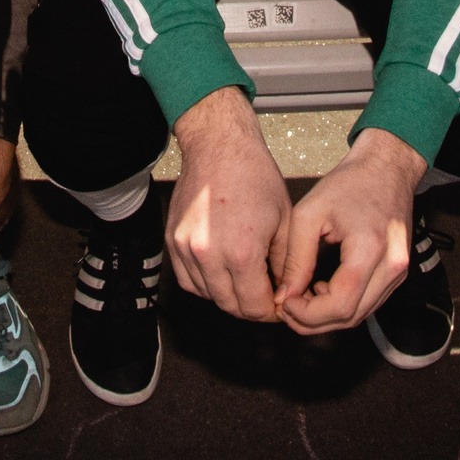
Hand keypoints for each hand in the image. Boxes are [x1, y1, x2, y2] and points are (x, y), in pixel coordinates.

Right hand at [166, 86, 289, 321]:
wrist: (220, 146)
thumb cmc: (255, 176)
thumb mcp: (286, 220)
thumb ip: (287, 264)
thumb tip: (285, 293)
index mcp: (242, 252)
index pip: (254, 307)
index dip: (270, 313)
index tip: (277, 307)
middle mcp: (210, 254)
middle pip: (229, 306)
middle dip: (250, 307)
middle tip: (264, 297)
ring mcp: (186, 249)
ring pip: (207, 296)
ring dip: (227, 296)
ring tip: (244, 282)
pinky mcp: (172, 241)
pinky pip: (187, 280)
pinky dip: (204, 284)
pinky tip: (221, 272)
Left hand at [273, 128, 424, 333]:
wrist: (386, 167)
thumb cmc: (349, 183)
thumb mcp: (309, 214)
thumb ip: (296, 260)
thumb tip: (285, 297)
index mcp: (370, 249)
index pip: (339, 305)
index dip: (307, 314)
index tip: (284, 302)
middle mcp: (392, 266)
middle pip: (350, 317)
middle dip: (313, 321)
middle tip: (286, 306)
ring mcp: (399, 273)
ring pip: (360, 316)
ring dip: (327, 317)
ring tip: (300, 299)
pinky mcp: (397, 273)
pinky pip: (368, 303)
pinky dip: (343, 306)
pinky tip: (321, 290)